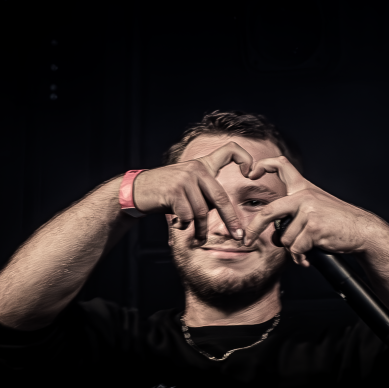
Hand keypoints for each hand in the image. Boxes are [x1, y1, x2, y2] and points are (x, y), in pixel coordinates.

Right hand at [133, 141, 253, 241]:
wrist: (136, 190)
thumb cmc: (167, 193)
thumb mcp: (189, 187)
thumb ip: (207, 194)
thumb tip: (230, 219)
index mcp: (203, 165)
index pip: (230, 150)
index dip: (245, 157)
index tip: (251, 173)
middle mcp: (196, 168)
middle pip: (220, 198)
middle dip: (231, 220)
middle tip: (238, 236)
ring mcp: (185, 178)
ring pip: (202, 212)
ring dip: (200, 230)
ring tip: (197, 238)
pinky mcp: (174, 190)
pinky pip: (187, 216)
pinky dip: (184, 225)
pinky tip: (177, 224)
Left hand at [243, 156, 379, 265]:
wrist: (362, 230)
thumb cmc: (337, 223)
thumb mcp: (315, 209)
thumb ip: (293, 215)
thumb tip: (273, 236)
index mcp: (303, 188)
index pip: (282, 166)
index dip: (264, 165)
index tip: (251, 172)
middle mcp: (304, 196)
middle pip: (269, 212)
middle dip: (254, 229)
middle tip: (246, 240)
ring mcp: (308, 210)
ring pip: (285, 238)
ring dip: (293, 249)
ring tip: (306, 249)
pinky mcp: (313, 226)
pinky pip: (296, 248)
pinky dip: (300, 257)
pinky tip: (308, 257)